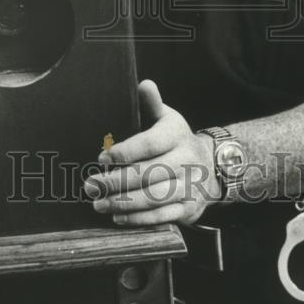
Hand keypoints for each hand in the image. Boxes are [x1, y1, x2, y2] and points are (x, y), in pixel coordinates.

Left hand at [83, 80, 220, 225]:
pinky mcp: (190, 208)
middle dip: (116, 182)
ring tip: (99, 204)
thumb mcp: (168, 118)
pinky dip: (139, 219)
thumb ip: (153, 103)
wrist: (212, 166)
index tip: (101, 158)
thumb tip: (144, 84)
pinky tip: (118, 217)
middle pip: (149, 173)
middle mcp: (187, 161)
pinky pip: (163, 216)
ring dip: (124, 203)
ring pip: (154, 197)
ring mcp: (190, 186)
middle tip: (91, 185)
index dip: (125, 152)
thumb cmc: (177, 140)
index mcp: (177, 135)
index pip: (150, 144)